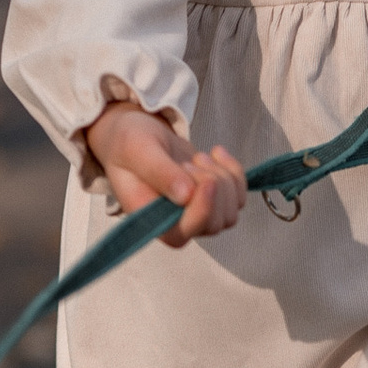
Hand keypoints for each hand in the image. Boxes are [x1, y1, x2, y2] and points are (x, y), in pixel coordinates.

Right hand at [82, 102, 247, 246]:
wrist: (136, 134)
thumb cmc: (129, 143)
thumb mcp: (137, 149)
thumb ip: (159, 171)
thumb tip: (186, 196)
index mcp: (149, 218)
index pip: (182, 234)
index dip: (201, 211)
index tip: (207, 181)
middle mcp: (172, 223)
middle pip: (213, 223)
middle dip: (211, 186)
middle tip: (190, 162)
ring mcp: (195, 215)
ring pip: (230, 213)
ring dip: (223, 179)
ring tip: (198, 158)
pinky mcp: (212, 202)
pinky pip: (239, 197)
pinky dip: (234, 172)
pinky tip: (216, 153)